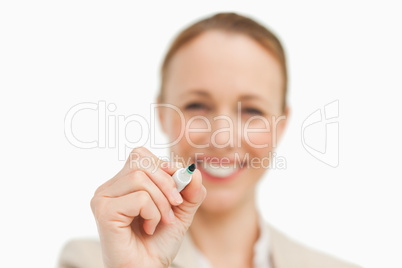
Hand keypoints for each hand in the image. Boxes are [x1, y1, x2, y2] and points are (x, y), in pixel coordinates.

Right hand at [90, 147, 205, 267]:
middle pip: (140, 161)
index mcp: (122, 182)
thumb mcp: (180, 210)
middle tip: (174, 207)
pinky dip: (153, 213)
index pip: (142, 155)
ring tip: (161, 221)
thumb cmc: (158, 242)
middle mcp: (109, 187)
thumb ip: (190, 189)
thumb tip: (193, 171)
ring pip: (140, 178)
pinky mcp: (104, 211)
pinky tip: (148, 228)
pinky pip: (139, 198)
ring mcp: (102, 198)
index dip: (165, 168)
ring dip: (161, 202)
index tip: (176, 193)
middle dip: (167, 183)